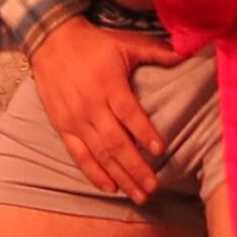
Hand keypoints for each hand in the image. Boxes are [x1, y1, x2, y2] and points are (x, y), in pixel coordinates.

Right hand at [27, 15, 185, 200]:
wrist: (50, 41)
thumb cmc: (93, 44)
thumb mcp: (125, 43)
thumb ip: (156, 52)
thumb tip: (186, 53)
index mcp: (109, 85)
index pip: (129, 113)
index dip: (144, 132)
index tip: (160, 151)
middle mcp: (92, 105)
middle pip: (116, 142)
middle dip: (135, 167)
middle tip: (153, 187)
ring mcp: (76, 119)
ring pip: (100, 154)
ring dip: (120, 176)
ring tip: (138, 194)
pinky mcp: (63, 127)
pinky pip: (78, 155)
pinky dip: (93, 173)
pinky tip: (109, 187)